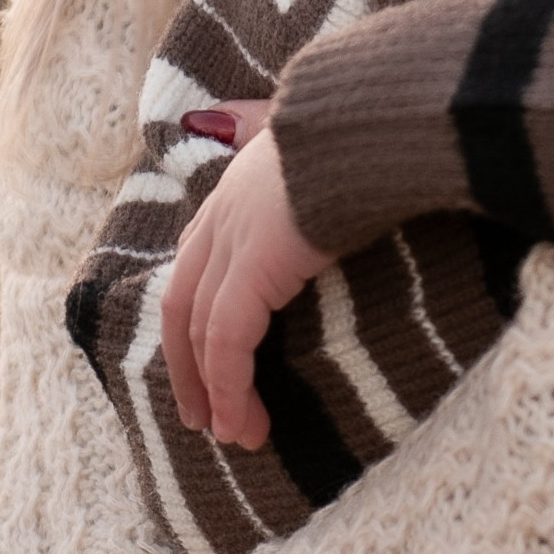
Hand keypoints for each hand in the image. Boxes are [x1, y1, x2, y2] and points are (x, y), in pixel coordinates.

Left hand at [163, 126, 332, 445]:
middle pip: (184, 303)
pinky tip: (243, 422)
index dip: (196, 315)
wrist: (369, 121)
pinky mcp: (251, 270)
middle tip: (205, 416)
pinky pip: (228, 344)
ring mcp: (231, 242)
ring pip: (201, 333)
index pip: (197, 261)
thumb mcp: (308, 133)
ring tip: (235, 435)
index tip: (207, 358)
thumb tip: (228, 118)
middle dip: (189, 365)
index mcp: (236, 188)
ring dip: (214, 391)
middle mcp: (222, 215)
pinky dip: (230, 388)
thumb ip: (265, 132)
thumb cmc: (359, 129)